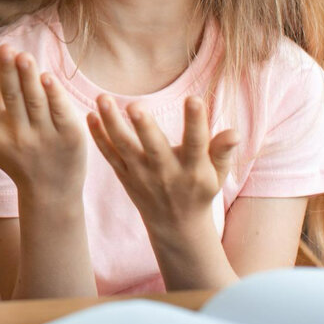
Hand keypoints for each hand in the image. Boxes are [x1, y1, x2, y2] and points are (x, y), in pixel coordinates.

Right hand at [0, 44, 87, 200]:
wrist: (51, 194)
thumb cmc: (17, 162)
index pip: (0, 98)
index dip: (5, 75)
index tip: (7, 52)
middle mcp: (20, 135)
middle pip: (13, 97)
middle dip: (9, 72)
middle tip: (5, 49)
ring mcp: (47, 137)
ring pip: (36, 101)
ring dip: (29, 77)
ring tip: (24, 57)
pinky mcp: (71, 137)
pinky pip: (60, 111)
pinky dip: (54, 94)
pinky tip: (47, 77)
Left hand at [88, 95, 238, 238]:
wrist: (176, 225)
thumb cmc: (200, 189)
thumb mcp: (217, 174)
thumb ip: (222, 152)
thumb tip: (234, 132)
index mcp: (193, 170)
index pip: (197, 144)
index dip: (196, 122)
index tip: (194, 99)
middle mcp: (166, 173)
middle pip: (154, 148)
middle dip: (145, 127)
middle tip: (135, 106)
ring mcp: (142, 175)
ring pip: (124, 148)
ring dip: (112, 123)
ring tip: (103, 99)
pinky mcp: (124, 175)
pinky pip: (109, 155)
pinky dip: (98, 137)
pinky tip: (89, 115)